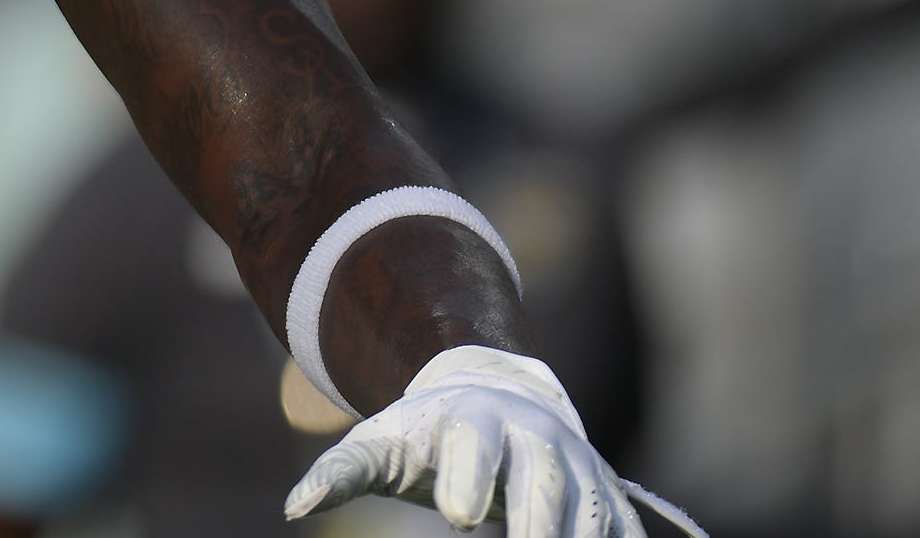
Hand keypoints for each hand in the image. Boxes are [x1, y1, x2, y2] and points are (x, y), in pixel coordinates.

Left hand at [286, 347, 705, 537]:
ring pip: (592, 513)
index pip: (473, 451)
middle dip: (534, 523)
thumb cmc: (426, 434)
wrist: (495, 396)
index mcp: (472, 423)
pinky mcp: (610, 498)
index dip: (468, 480)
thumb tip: (292, 509)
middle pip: (540, 486)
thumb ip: (339, 473)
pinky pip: (628, 533)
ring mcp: (578, 468)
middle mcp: (533, 440)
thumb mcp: (380, 444)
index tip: (458, 516)